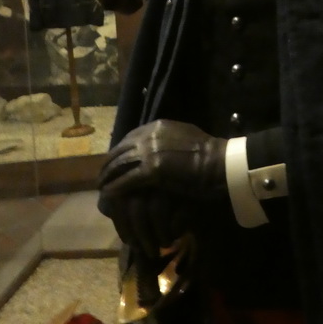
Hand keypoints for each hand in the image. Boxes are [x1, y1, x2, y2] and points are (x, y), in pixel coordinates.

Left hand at [98, 119, 227, 254]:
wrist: (221, 164)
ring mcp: (149, 151)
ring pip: (119, 165)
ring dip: (107, 178)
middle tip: (103, 177)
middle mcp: (150, 134)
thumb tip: (162, 148)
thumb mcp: (186, 138)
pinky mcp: (151, 170)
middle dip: (109, 165)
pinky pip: (125, 181)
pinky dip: (115, 189)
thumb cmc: (209, 154)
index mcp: (158, 126)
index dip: (120, 152)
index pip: (129, 138)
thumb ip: (169, 140)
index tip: (115, 163)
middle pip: (120, 150)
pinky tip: (110, 197)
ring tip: (101, 188)